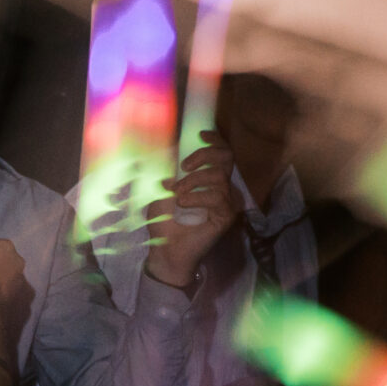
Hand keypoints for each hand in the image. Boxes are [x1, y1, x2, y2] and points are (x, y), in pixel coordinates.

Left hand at [144, 133, 237, 289]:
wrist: (165, 250)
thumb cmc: (163, 221)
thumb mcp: (160, 189)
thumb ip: (167, 169)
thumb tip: (170, 147)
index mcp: (208, 179)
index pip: (222, 153)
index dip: (215, 140)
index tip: (200, 136)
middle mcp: (221, 188)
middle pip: (226, 157)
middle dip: (204, 155)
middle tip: (184, 167)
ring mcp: (226, 202)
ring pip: (219, 177)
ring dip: (194, 181)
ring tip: (177, 194)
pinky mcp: (227, 216)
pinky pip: (218, 197)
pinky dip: (197, 197)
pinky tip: (183, 204)